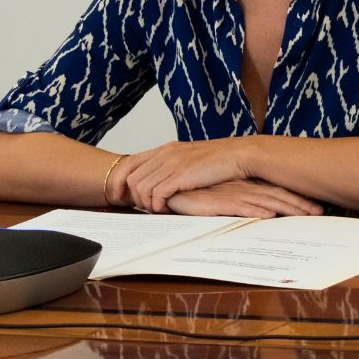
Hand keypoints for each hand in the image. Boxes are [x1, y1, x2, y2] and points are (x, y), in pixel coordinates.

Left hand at [116, 138, 259, 212]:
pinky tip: (165, 209)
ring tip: (156, 209)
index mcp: (165, 148)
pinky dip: (157, 205)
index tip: (119, 196)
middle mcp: (164, 154)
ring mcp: (171, 163)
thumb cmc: (219, 161)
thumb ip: (173, 167)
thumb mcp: (190, 159)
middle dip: (131, 196)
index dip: (119, 181)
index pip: (129, 163)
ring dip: (145, 203)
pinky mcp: (180, 175)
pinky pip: (156, 194)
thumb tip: (162, 183)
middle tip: (141, 208)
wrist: (238, 155)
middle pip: (131, 177)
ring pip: (141, 187)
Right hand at [162, 180, 324, 218]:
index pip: (276, 192)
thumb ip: (240, 203)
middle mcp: (241, 188)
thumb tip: (264, 213)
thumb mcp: (221, 199)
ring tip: (307, 214)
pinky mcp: (216, 202)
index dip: (296, 199)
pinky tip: (271, 215)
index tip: (316, 207)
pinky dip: (257, 211)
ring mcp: (230, 194)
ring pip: (265, 201)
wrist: (167, 189)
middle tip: (321, 212)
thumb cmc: (194, 194)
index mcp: (245, 186)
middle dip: (299, 204)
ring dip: (287, 208)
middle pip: (277, 195)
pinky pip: (241, 207)